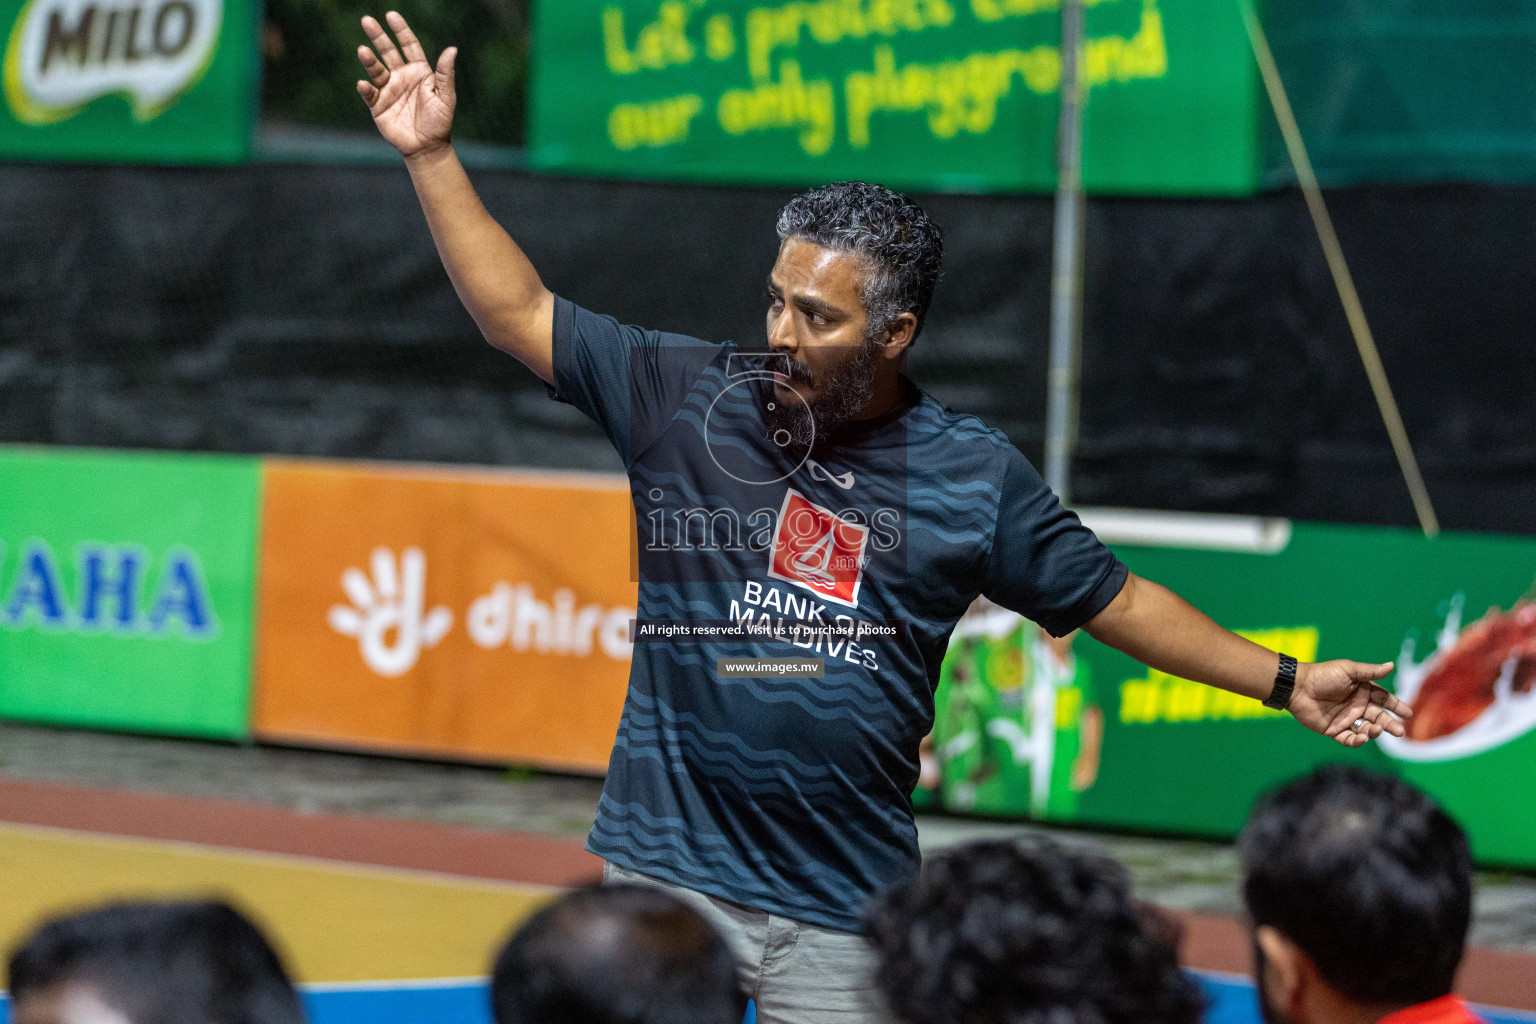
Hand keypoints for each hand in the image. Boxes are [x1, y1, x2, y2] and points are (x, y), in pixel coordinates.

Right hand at [356, 12, 456, 158]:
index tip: (391, 16)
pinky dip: (366, 88)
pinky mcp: (378, 105)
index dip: (401, 30)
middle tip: (367, 20)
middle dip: (378, 36)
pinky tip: (364, 84)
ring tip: (362, 51)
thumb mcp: (446, 97)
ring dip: (369, 60)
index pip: (409, 45)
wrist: (428, 147)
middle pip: (388, 51)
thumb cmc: (440, 121)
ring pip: (376, 70)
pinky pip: (370, 93)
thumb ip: (445, 73)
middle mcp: (401, 76)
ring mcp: (388, 90)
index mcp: (419, 71)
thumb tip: (452, 49)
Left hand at [1288, 660, 1411, 746]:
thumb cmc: (1323, 675)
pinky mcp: (1334, 730)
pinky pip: (1349, 739)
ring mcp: (1346, 719)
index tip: (1407, 714)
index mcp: (1362, 691)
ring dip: (1374, 731)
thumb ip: (1370, 672)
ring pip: (1366, 729)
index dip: (1396, 706)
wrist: (1297, 687)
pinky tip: (1363, 738)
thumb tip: (1391, 665)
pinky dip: (1358, 741)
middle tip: (1399, 731)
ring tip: (1376, 730)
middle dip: (1390, 724)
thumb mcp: (1348, 670)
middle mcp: (1356, 706)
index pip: (1384, 700)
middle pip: (1379, 717)